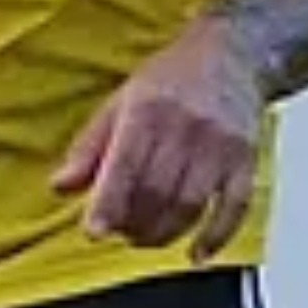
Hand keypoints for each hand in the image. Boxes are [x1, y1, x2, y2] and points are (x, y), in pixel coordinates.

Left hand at [51, 14, 264, 262]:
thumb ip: (90, 146)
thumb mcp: (120, 100)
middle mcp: (184, 126)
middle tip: (119, 232)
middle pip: (156, 191)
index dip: (107, 202)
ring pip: (190, 204)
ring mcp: (219, 144)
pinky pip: (235, 207)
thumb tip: (60, 186)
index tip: (93, 232)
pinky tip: (196, 253)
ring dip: (164, 232)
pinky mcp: (246, 159)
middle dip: (133, 222)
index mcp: (146, 108)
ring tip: (145, 237)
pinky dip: (215, 236)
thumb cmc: (170, 78)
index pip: (124, 164)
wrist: (231, 54)